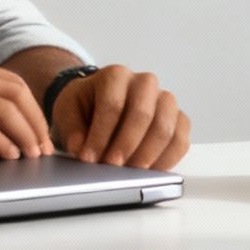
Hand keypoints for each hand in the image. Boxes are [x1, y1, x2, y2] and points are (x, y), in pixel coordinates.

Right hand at [0, 52, 52, 159]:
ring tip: (31, 157)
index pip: (10, 81)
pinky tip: (7, 157)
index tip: (39, 133)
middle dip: (36, 122)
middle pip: (15, 93)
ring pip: (6, 110)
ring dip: (26, 136)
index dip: (32, 109)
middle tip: (43, 149)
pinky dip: (4, 145)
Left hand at [52, 64, 190, 169]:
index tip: (89, 157)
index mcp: (116, 75)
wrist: (100, 103)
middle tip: (111, 166)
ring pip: (166, 128)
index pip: (113, 104)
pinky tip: (148, 173)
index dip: (100, 134)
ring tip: (129, 173)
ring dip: (147, 155)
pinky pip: (181, 141)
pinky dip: (166, 160)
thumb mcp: (68, 111)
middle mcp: (144, 83)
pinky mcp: (178, 119)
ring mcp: (165, 100)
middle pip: (143, 114)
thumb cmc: (85, 106)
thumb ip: (72, 128)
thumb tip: (81, 147)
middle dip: (126, 145)